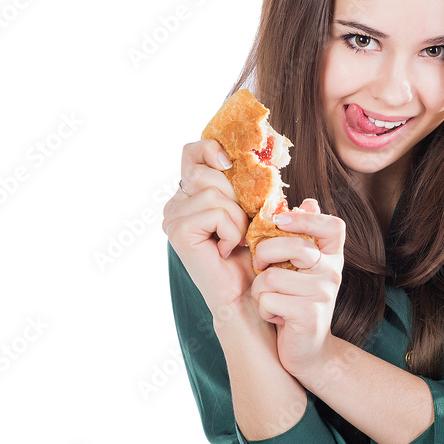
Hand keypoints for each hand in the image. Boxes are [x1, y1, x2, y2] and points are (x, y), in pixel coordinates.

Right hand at [162, 139, 255, 317]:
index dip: (210, 148)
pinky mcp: (178, 231)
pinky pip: (214, 211)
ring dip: (237, 217)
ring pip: (213, 192)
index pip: (192, 152)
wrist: (247, 295)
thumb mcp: (255, 210)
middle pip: (206, 171)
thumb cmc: (253, 255)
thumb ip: (253, 183)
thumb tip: (269, 153)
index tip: (229, 162)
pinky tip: (228, 249)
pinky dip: (232, 230)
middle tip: (241, 225)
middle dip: (234, 195)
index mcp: (191, 194)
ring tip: (237, 240)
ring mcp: (173, 217)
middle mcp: (176, 203)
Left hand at [249, 199, 345, 376]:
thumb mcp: (298, 269)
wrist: (305, 351)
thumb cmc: (295, 303)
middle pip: (292, 247)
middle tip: (262, 269)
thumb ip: (301, 237)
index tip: (279, 221)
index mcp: (332, 257)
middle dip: (264, 256)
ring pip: (272, 277)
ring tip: (272, 301)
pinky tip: (276, 317)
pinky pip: (269, 299)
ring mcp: (324, 294)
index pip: (332, 226)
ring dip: (261, 291)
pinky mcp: (309, 315)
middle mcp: (333, 273)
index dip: (306, 219)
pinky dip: (264, 309)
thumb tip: (307, 202)